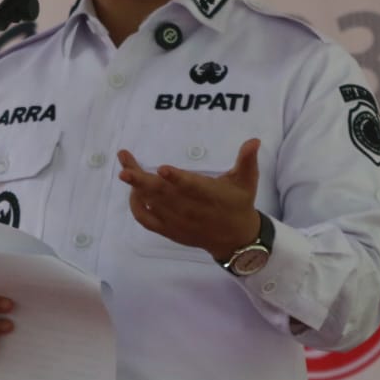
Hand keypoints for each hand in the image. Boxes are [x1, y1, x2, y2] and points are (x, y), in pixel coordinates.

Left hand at [117, 138, 262, 260]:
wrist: (235, 239)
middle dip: (142, 180)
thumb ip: (247, 160)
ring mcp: (176, 221)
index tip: (163, 168)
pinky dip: (136, 206)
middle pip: (162, 194)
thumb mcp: (247, 181)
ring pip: (151, 203)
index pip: (191, 186)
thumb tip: (254, 140)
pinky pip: (146, 219)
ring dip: (136, 186)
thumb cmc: (239, 203)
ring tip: (125, 167)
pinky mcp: (168, 229)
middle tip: (125, 166)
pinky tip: (133, 191)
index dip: (177, 179)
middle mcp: (190, 209)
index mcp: (209, 195)